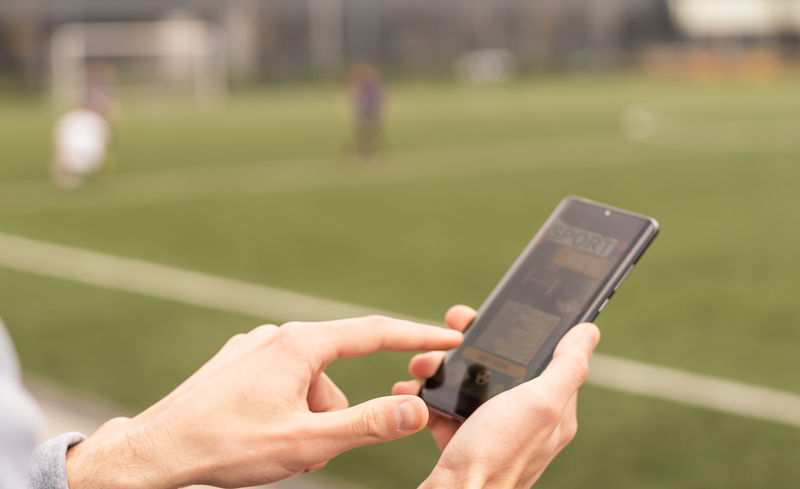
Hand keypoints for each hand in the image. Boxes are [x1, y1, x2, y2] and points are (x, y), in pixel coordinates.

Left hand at [65, 316, 462, 488]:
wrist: (155, 452)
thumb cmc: (226, 445)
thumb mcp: (308, 441)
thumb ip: (369, 424)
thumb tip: (416, 409)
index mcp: (299, 345)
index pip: (374, 332)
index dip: (416, 336)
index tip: (447, 337)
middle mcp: (276, 336)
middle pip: (336, 374)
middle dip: (338, 414)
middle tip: (316, 451)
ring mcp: (253, 348)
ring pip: (307, 384)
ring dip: (308, 419)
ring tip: (279, 450)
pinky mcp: (236, 365)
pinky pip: (280, 385)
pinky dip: (285, 412)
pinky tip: (259, 436)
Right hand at [392, 306, 599, 488]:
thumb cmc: (498, 456)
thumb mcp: (540, 404)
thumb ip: (567, 367)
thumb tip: (589, 332)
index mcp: (551, 410)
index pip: (545, 358)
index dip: (523, 333)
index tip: (497, 314)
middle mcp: (524, 419)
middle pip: (502, 366)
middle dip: (471, 344)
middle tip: (451, 328)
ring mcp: (493, 430)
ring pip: (470, 383)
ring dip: (443, 367)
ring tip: (422, 364)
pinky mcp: (464, 440)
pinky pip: (446, 407)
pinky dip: (429, 396)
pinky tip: (414, 389)